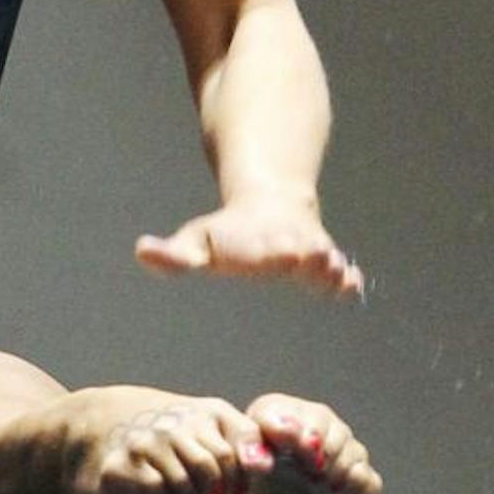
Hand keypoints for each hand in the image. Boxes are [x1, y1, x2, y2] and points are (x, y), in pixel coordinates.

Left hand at [135, 196, 363, 298]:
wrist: (270, 205)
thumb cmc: (227, 234)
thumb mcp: (196, 242)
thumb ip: (173, 255)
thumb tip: (141, 250)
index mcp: (255, 246)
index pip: (265, 251)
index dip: (272, 253)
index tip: (281, 256)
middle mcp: (287, 248)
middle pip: (302, 255)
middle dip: (308, 259)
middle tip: (310, 261)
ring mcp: (311, 255)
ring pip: (327, 263)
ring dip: (331, 269)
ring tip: (335, 275)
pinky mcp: (327, 264)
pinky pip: (343, 274)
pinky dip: (348, 281)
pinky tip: (352, 288)